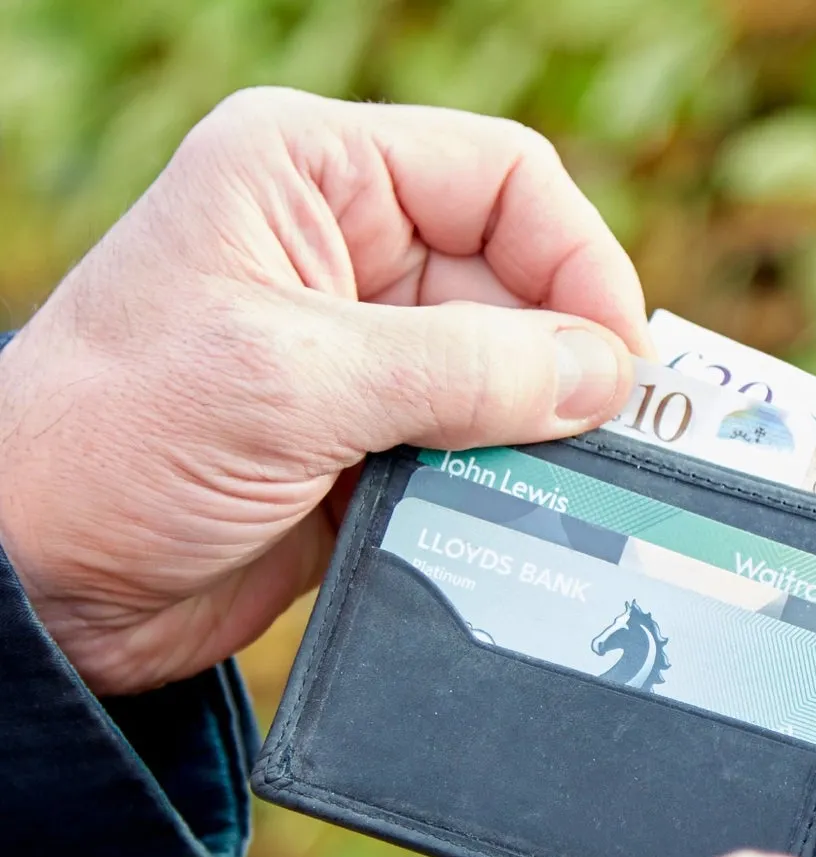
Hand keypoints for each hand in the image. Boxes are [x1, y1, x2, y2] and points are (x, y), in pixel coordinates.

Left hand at [0, 87, 648, 694]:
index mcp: (312, 177)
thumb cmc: (118, 443)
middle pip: (520, 282)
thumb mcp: (295, 381)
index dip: (577, 259)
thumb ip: (464, 370)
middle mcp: (346, 253)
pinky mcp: (369, 445)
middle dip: (570, 360)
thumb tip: (605, 375)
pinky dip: (509, 483)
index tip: (620, 359)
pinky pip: (476, 450)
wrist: (44, 581)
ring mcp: (362, 356)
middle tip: (614, 442)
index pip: (502, 180)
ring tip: (577, 487)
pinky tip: (524, 519)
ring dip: (545, 431)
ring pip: (509, 375)